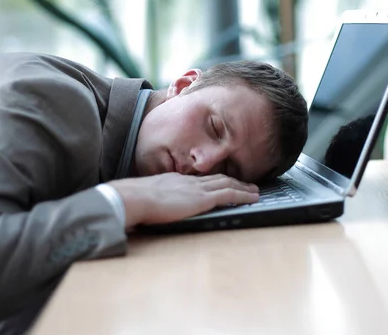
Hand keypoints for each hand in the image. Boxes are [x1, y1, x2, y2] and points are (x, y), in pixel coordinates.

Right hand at [107, 173, 258, 227]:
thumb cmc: (133, 201)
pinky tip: (253, 198)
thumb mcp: (145, 198)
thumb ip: (153, 202)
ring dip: (243, 187)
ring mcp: (196, 189)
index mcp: (175, 180)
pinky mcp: (202, 199)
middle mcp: (189, 181)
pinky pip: (229, 194)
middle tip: (247, 184)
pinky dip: (243, 195)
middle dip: (233, 181)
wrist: (133, 198)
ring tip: (254, 191)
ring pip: (227, 184)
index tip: (221, 182)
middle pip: (217, 178)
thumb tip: (151, 210)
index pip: (200, 179)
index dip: (213, 180)